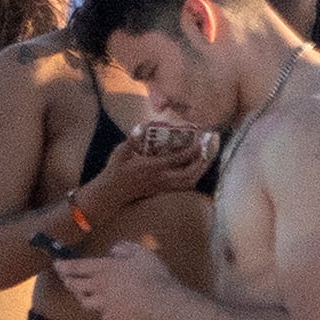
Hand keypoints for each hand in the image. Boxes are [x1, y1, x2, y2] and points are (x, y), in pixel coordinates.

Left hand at [52, 236, 183, 319]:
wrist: (162, 301)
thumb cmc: (153, 274)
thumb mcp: (140, 251)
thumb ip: (124, 247)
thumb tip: (113, 250)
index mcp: (105, 268)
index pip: (78, 267)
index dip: (64, 266)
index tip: (56, 265)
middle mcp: (101, 287)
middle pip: (76, 286)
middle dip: (68, 282)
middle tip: (66, 280)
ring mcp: (106, 304)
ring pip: (86, 303)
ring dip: (82, 298)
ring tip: (82, 296)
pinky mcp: (114, 318)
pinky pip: (104, 315)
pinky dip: (104, 312)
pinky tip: (108, 311)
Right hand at [71, 118, 213, 216]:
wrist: (112, 192)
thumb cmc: (115, 171)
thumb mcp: (121, 152)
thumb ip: (132, 139)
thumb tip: (141, 126)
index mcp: (152, 167)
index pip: (177, 159)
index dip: (191, 150)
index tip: (199, 140)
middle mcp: (161, 178)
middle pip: (188, 174)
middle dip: (200, 162)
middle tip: (206, 150)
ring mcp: (162, 186)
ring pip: (187, 183)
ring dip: (198, 171)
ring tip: (203, 159)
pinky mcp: (162, 190)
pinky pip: (183, 187)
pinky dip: (192, 178)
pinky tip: (193, 171)